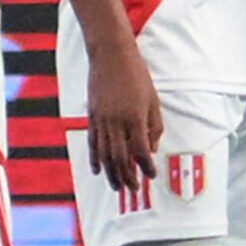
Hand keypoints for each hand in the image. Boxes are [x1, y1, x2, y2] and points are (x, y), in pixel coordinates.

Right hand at [85, 40, 162, 193]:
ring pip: (104, 154)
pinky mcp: (91, 116)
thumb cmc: (137, 75)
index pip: (141, 151)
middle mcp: (116, 122)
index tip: (151, 176)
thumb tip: (152, 149)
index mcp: (135, 118)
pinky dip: (94, 159)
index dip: (146, 167)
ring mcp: (101, 120)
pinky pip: (93, 143)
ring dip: (111, 173)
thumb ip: (154, 126)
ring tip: (117, 187)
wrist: (111, 56)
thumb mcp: (153, 100)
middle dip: (127, 177)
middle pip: (121, 158)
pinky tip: (98, 170)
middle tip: (133, 189)